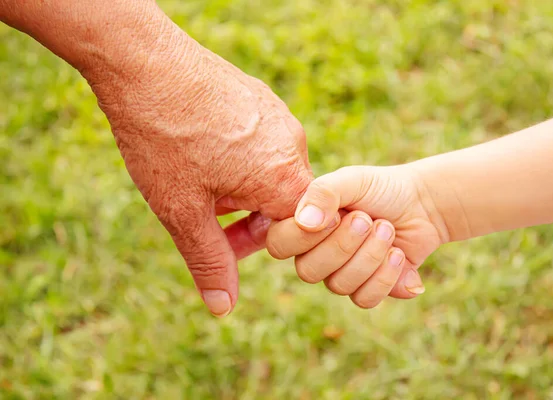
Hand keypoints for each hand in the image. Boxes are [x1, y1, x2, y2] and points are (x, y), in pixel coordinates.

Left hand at [85, 23, 311, 316]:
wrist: (142, 61)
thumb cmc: (163, 138)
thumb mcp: (181, 209)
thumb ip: (209, 260)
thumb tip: (223, 306)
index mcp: (283, 178)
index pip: (298, 233)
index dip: (261, 245)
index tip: (226, 242)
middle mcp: (292, 145)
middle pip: (284, 202)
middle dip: (248, 219)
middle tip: (206, 217)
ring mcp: (279, 117)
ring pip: (272, 171)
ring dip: (243, 189)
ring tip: (200, 182)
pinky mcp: (262, 99)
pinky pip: (264, 142)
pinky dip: (241, 159)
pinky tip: (204, 152)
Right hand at [287, 165, 445, 297]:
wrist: (422, 204)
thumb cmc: (380, 189)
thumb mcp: (352, 180)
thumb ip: (323, 193)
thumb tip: (304, 223)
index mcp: (302, 226)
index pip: (279, 245)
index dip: (305, 236)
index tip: (337, 214)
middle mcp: (315, 254)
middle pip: (308, 272)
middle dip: (344, 245)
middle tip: (368, 220)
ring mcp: (340, 274)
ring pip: (339, 286)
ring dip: (371, 255)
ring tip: (387, 230)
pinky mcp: (367, 290)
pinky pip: (364, 299)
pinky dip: (386, 276)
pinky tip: (398, 254)